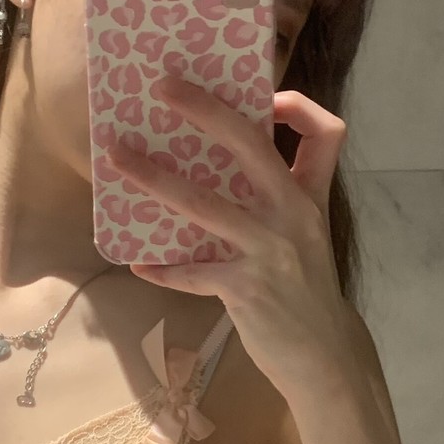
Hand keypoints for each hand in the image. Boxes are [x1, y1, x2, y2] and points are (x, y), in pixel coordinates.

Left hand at [104, 75, 355, 402]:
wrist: (325, 356)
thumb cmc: (308, 291)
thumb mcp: (309, 236)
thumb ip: (279, 201)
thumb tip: (223, 172)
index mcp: (311, 197)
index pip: (326, 133)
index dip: (298, 105)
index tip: (267, 98)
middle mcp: (293, 215)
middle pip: (251, 144)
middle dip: (205, 110)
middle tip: (163, 87)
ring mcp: (269, 250)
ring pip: (203, 202)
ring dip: (154, 177)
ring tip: (118, 158)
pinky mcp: (245, 288)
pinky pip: (191, 272)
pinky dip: (163, 267)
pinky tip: (141, 263)